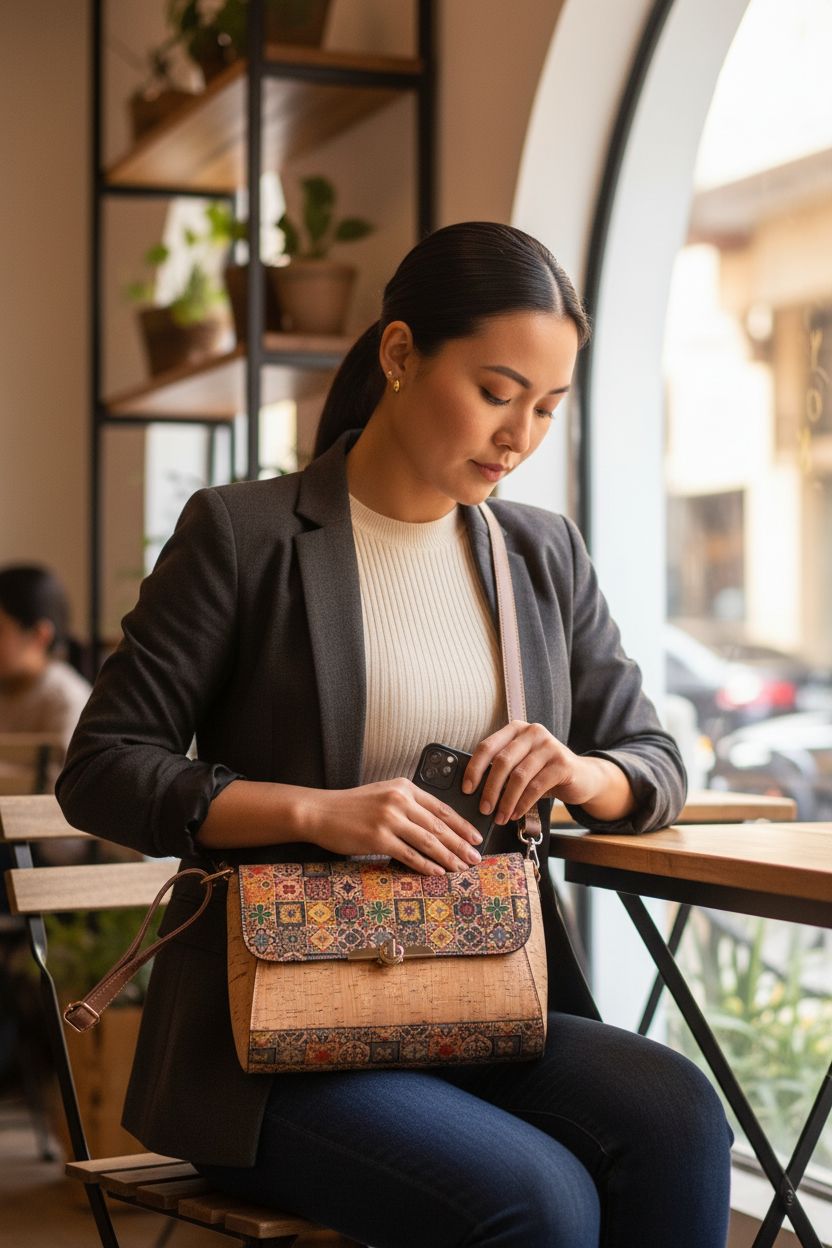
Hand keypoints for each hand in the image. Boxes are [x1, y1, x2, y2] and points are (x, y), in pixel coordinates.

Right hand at [299, 779, 484, 875]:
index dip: (462, 825)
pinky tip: (438, 873)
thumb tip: (435, 825)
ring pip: (428, 841)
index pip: (441, 807)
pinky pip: (409, 855)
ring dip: (448, 857)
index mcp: (404, 787)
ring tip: (461, 868)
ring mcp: (389, 819)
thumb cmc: (351, 806)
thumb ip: (407, 804)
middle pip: (439, 826)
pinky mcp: (378, 839)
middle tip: (476, 858)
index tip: (476, 837)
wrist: (320, 812)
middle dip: (461, 844)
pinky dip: (426, 865)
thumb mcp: (383, 794)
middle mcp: (399, 800)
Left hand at [462, 720, 631, 823]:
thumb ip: (501, 770)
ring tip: (500, 817)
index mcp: (516, 729)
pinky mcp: (562, 763)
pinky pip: (536, 786)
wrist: (582, 777)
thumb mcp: (520, 766)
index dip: (474, 768)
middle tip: (484, 809)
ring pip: (519, 776)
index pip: (487, 746)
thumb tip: (473, 790)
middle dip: (490, 788)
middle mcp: (532, 732)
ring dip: (506, 801)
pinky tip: (516, 814)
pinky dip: (523, 803)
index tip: (466, 789)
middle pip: (502, 761)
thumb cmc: (543, 773)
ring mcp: (549, 746)